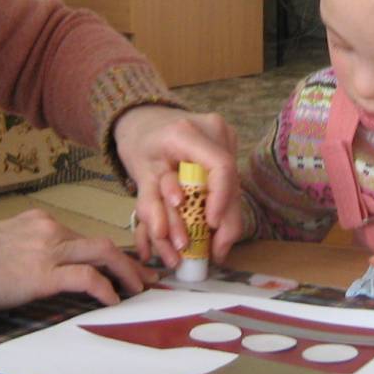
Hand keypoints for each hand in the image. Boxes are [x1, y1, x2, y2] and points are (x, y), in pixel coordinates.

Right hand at [0, 208, 152, 311]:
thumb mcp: (4, 243)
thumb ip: (30, 248)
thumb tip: (47, 268)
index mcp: (40, 222)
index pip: (83, 237)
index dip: (108, 254)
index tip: (125, 266)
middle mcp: (49, 230)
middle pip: (101, 242)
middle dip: (129, 261)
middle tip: (147, 278)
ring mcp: (48, 250)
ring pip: (102, 253)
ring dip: (127, 272)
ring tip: (138, 290)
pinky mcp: (42, 274)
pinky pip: (85, 278)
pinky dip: (104, 288)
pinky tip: (112, 301)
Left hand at [112, 105, 243, 268]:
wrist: (144, 120)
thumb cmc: (140, 145)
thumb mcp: (140, 174)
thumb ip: (152, 205)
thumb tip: (167, 239)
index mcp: (186, 133)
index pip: (219, 166)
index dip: (220, 199)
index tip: (211, 227)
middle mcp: (212, 129)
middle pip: (231, 180)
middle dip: (225, 223)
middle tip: (215, 253)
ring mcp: (224, 135)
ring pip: (234, 184)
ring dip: (225, 219)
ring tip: (215, 248)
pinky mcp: (228, 145)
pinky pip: (229, 180)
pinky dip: (221, 205)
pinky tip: (215, 228)